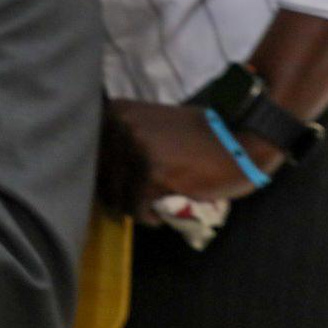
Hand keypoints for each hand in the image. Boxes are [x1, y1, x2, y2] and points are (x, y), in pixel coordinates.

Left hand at [103, 99, 281, 222]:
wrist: (239, 141)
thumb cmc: (196, 140)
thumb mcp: (150, 128)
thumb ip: (121, 141)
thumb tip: (90, 174)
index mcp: (115, 111)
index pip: (89, 153)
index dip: (99, 176)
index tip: (112, 188)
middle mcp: (120, 124)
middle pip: (98, 174)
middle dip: (114, 194)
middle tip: (134, 203)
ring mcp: (135, 145)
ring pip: (115, 194)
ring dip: (131, 207)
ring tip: (148, 207)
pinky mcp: (152, 170)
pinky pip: (136, 206)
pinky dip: (147, 217)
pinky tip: (160, 214)